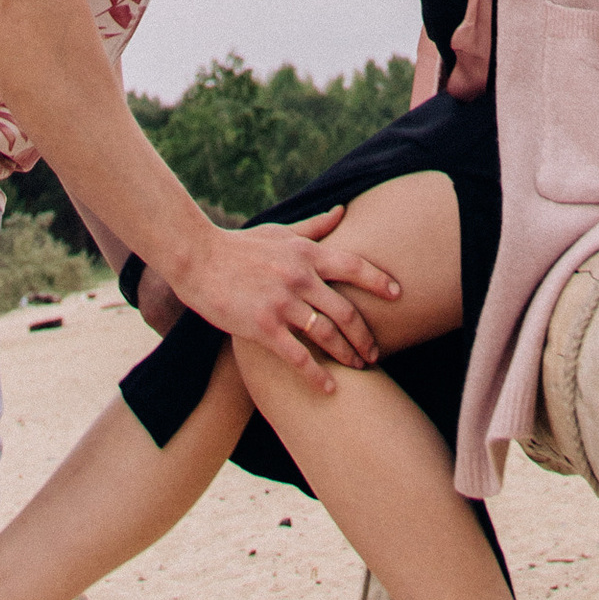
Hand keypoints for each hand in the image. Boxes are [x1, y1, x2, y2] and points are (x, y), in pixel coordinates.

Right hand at [188, 211, 401, 386]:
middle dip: (365, 334)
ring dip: (347, 354)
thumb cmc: (242, 246)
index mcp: (306, 253)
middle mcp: (299, 277)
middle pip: (345, 309)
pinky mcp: (263, 327)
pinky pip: (298, 356)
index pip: (353, 265)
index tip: (399, 294)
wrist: (200, 260)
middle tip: (377, 352)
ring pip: (327, 334)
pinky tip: (329, 388)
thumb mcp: (280, 231)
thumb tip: (344, 211)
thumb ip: (314, 227)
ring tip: (360, 368)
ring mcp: (282, 303)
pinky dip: (317, 375)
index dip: (378, 280)